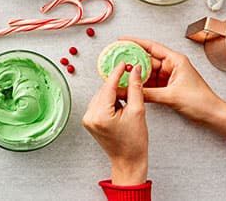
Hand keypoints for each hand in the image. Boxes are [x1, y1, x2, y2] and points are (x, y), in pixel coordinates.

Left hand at [82, 62, 147, 184]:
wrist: (128, 161)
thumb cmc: (135, 141)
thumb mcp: (138, 112)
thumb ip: (134, 88)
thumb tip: (134, 70)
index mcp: (100, 114)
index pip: (108, 86)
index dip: (117, 73)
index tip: (123, 64)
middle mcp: (90, 116)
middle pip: (104, 91)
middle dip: (117, 86)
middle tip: (131, 82)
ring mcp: (87, 119)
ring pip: (102, 96)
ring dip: (114, 94)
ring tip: (128, 102)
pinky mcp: (89, 121)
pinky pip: (99, 104)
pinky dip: (109, 102)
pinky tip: (120, 107)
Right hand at [121, 37, 225, 147]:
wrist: (213, 115)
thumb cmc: (201, 102)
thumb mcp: (171, 96)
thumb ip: (147, 94)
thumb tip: (128, 91)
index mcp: (176, 60)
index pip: (152, 47)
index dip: (135, 42)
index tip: (121, 40)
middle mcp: (172, 66)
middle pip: (147, 60)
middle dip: (132, 61)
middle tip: (116, 61)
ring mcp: (169, 77)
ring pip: (147, 73)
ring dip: (135, 75)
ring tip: (120, 75)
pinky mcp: (168, 87)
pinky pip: (150, 83)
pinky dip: (141, 85)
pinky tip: (131, 86)